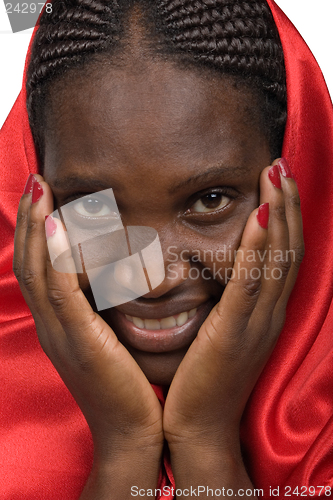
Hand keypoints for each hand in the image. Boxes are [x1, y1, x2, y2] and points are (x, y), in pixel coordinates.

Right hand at [13, 175, 162, 495]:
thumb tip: (116, 273)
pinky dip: (53, 256)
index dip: (37, 228)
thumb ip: (107, 308)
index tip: (45, 193)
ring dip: (35, 225)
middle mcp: (52, 323)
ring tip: (40, 187)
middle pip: (30, 260)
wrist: (132, 432)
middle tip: (36, 178)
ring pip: (37, 268)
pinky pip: (59, 289)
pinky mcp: (78, 340)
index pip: (41, 265)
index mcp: (60, 322)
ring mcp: (59, 332)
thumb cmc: (128, 384)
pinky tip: (55, 224)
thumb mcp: (112, 339)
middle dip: (30, 217)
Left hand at [163, 159, 303, 460]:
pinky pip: (252, 281)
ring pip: (278, 258)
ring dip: (280, 212)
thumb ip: (226, 303)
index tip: (278, 182)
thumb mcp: (220, 333)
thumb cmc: (205, 379)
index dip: (286, 216)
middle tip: (282, 165)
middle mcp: (270, 313)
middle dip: (288, 203)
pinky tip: (261, 215)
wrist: (200, 427)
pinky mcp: (235, 332)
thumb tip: (217, 270)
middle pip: (289, 248)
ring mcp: (257, 323)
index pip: (285, 255)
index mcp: (265, 313)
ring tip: (276, 174)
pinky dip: (260, 246)